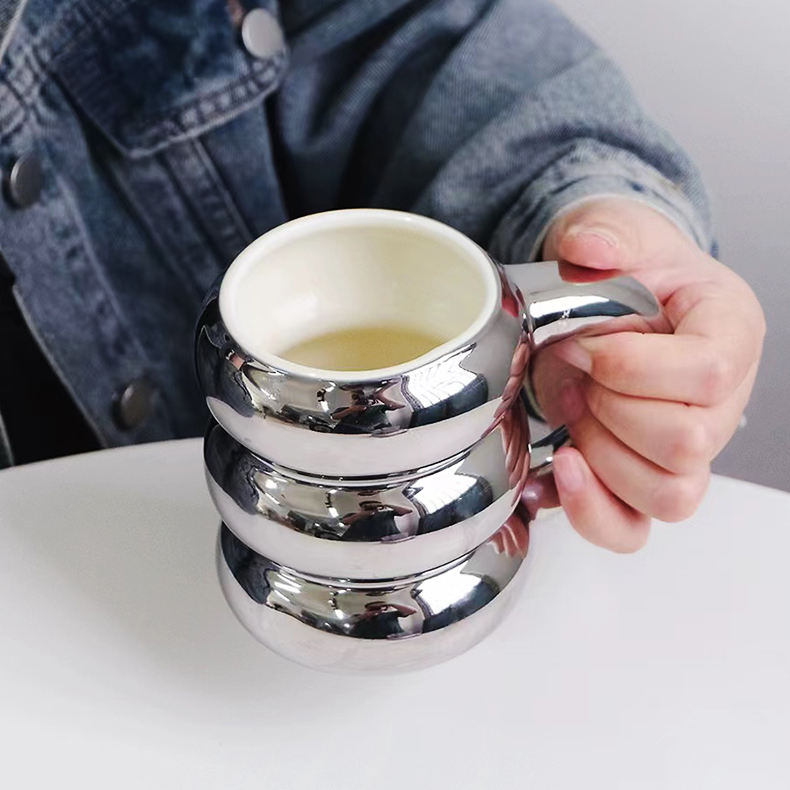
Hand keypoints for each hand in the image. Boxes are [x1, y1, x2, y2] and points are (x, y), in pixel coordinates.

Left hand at [531, 197, 764, 551]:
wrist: (607, 304)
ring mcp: (687, 450)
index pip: (709, 372)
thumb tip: (589, 249)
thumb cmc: (625, 273)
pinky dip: (588, 510)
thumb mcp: (615, 232)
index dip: (632, 365)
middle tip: (576, 373)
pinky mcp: (646, 480)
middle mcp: (722, 400)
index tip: (586, 343)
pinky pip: (631, 528)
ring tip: (573, 410)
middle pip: (688, 443)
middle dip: (610, 409)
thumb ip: (603, 232)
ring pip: (668, 496)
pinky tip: (556, 471)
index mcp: (729, 332)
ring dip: (601, 455)